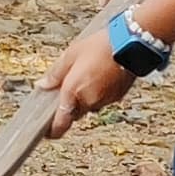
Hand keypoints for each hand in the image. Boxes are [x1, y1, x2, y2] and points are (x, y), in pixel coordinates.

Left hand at [43, 21, 135, 135]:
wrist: (131, 44)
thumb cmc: (101, 46)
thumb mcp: (71, 54)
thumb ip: (55, 74)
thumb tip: (43, 85)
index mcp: (73, 91)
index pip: (60, 123)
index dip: (53, 131)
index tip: (47, 132)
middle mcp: (89, 100)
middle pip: (74, 112)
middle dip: (70, 103)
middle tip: (70, 85)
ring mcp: (105, 100)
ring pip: (89, 106)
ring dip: (85, 97)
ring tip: (88, 74)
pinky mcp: (117, 97)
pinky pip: (103, 100)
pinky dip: (99, 92)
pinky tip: (100, 75)